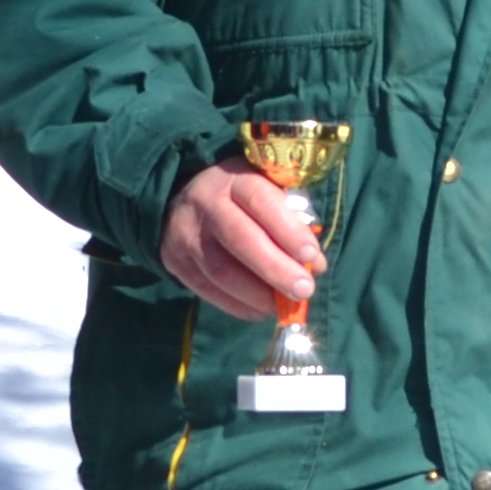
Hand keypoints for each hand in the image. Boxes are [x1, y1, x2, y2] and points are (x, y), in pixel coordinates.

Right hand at [162, 160, 323, 321]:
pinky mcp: (176, 262)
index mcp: (235, 179)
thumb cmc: (241, 196)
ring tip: (285, 305)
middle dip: (276, 269)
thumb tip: (314, 265)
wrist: (182, 199)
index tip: (312, 256)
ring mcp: (186, 235)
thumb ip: (292, 219)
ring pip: (222, 271)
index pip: (262, 203)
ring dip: (259, 295)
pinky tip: (261, 309)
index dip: (289, 231)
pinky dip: (240, 305)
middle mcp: (206, 204)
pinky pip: (208, 290)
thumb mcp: (267, 190)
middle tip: (305, 290)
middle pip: (240, 239)